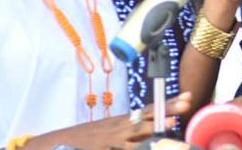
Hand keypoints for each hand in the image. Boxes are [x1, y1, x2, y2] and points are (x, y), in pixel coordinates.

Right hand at [27, 94, 192, 149]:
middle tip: (187, 103)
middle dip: (168, 110)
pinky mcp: (104, 149)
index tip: (188, 97)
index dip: (168, 104)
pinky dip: (135, 147)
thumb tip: (150, 130)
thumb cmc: (84, 140)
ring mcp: (111, 139)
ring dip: (155, 127)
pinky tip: (145, 146)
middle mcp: (119, 127)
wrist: (53, 144)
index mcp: (121, 122)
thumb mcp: (107, 133)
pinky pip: (124, 148)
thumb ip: (127, 132)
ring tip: (172, 123)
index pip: (149, 110)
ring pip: (138, 132)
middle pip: (148, 116)